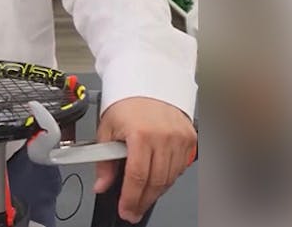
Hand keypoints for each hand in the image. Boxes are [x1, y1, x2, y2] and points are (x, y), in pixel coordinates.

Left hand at [93, 97, 196, 223]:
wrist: (147, 80)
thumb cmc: (127, 101)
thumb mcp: (107, 128)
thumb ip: (104, 161)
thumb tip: (101, 185)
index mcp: (141, 134)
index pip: (137, 177)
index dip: (131, 198)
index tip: (125, 210)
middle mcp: (164, 137)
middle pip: (156, 182)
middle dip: (143, 201)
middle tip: (133, 210)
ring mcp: (179, 138)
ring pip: (170, 178)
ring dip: (156, 192)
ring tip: (143, 197)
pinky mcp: (190, 138)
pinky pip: (180, 167)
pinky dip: (169, 177)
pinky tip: (157, 179)